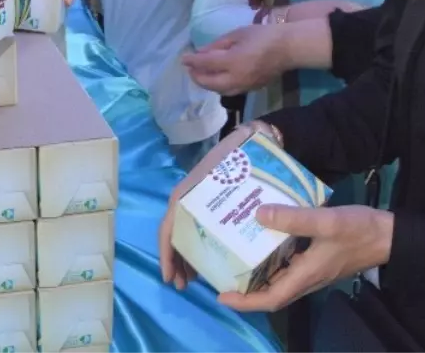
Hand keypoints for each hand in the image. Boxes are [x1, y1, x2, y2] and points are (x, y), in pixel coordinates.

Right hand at [160, 121, 279, 289]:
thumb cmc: (244, 147)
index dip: (168, 249)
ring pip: (184, 235)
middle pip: (174, 233)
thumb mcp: (245, 144)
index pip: (171, 221)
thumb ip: (254, 143)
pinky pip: (197, 233)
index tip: (169, 275)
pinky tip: (204, 266)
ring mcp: (199, 204)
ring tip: (188, 282)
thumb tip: (257, 147)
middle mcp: (190, 198)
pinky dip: (196, 251)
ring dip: (183, 258)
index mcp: (192, 189)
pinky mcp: (210, 210)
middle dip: (173, 260)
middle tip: (180, 285)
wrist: (251, 138)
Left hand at [182, 25, 288, 95]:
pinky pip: (230, 91)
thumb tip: (201, 52)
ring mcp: (245, 86)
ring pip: (219, 91)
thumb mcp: (238, 34)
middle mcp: (237, 77)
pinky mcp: (252, 89)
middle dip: (197, 77)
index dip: (192, 61)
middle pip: (209, 83)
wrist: (289, 48)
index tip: (183, 59)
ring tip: (201, 74)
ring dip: (207, 84)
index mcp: (233, 61)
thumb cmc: (264, 35)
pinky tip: (217, 78)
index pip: (206, 63)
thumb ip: (218, 44)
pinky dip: (219, 86)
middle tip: (190, 68)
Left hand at [217, 206, 393, 312]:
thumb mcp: (325, 221)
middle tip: (223, 273)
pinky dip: (274, 258)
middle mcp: (308, 278)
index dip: (245, 302)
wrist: (390, 235)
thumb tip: (257, 215)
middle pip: (272, 292)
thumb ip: (293, 219)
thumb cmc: (359, 231)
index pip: (271, 299)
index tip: (222, 296)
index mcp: (306, 275)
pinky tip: (266, 237)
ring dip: (259, 274)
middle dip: (247, 289)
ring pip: (281, 279)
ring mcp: (315, 270)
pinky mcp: (320, 260)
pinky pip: (291, 265)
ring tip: (237, 255)